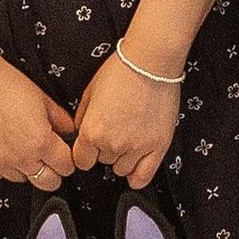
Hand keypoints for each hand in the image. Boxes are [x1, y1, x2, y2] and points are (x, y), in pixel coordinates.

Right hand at [0, 51, 80, 191]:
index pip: (65, 167)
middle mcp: (21, 157)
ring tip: (23, 148)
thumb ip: (61, 119)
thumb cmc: (6, 84)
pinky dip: (5, 166)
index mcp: (40, 142)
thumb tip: (69, 131)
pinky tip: (5, 148)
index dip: (68, 160)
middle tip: (49, 159)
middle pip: (48, 183)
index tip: (64, 155)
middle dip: (53, 172)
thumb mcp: (43, 98)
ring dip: (27, 168)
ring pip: (23, 179)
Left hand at [70, 46, 184, 188]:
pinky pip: (144, 176)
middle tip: (114, 129)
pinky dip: (137, 176)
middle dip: (104, 149)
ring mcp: (137, 147)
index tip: (90, 146)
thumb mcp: (89, 92)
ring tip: (128, 138)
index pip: (81, 161)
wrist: (150, 62)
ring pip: (122, 169)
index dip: (84, 152)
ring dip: (122, 158)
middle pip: (102, 162)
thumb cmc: (120, 71)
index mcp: (92, 131)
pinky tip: (136, 164)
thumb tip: (81, 133)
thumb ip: (81, 118)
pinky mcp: (158, 146)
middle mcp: (113, 144)